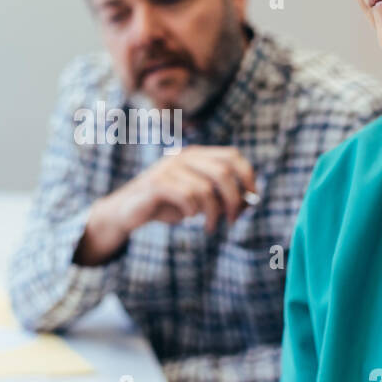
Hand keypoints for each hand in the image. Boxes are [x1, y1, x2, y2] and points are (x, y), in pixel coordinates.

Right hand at [76, 146, 256, 263]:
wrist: (129, 212)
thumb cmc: (168, 205)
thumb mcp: (199, 199)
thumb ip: (221, 195)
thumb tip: (249, 201)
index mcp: (197, 155)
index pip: (232, 155)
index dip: (248, 176)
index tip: (252, 199)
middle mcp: (184, 156)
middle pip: (223, 172)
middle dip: (234, 200)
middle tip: (232, 220)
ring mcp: (169, 167)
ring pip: (206, 189)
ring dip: (213, 213)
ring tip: (209, 226)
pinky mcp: (157, 183)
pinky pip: (187, 196)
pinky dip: (193, 211)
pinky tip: (188, 217)